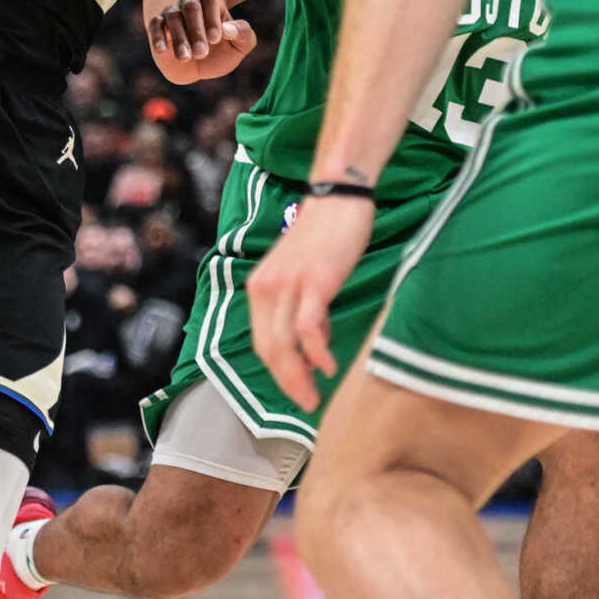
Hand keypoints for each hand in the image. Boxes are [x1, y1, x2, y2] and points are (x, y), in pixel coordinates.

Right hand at [145, 0, 255, 82]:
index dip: (212, 18)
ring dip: (179, 37)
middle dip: (196, 30)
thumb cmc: (222, 51)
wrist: (198, 66)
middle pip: (190, 6)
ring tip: (186, 58)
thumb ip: (242, 34)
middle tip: (202, 53)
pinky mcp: (158, 28)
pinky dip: (157, 36)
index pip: (209, 1)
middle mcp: (190, 6)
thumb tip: (228, 29)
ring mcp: (173, 15)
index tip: (215, 39)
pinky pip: (155, 25)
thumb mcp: (240, 45)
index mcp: (211, 5)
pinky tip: (163, 50)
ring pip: (172, 16)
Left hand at [250, 193, 375, 410]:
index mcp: (260, 287)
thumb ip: (303, 305)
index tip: (295, 391)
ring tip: (314, 395)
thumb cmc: (326, 233)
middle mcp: (267, 287)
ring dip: (299, 377)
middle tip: (305, 404)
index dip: (277, 372)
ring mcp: (289, 285)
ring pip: (284, 344)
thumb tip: (315, 342)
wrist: (338, 194)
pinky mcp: (314, 282)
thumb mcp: (305, 273)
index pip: (261, 341)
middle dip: (286, 383)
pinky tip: (328, 366)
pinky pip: (308, 328)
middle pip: (269, 349)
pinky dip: (317, 353)